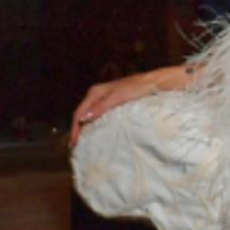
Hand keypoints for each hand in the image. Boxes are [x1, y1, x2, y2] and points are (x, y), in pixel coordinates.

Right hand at [70, 66, 188, 146]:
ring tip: (86, 142)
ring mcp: (106, 99)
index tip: (74, 143)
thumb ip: (102, 107)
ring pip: (91, 116)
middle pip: (83, 115)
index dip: (75, 129)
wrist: (155, 83)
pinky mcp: (115, 103)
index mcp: (95, 92)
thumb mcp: (119, 97)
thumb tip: (84, 118)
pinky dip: (97, 125)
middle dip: (78, 130)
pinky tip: (100, 133)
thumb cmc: (138, 88)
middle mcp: (98, 95)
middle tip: (78, 146)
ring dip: (87, 128)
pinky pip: (101, 116)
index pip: (79, 113)